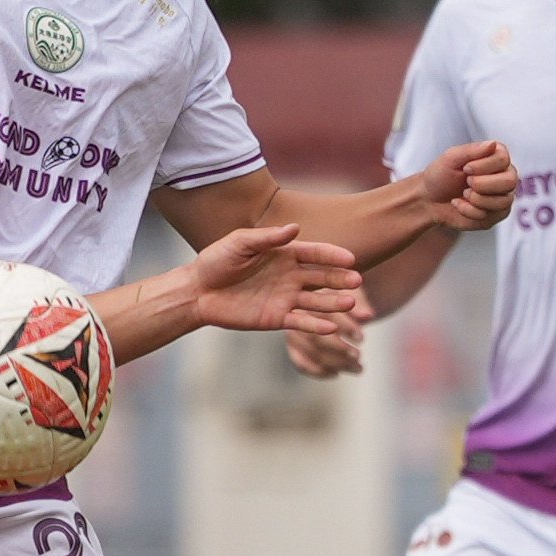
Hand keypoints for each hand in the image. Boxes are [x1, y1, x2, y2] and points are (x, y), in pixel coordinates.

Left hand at [186, 223, 361, 335]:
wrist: (197, 291)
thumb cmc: (216, 261)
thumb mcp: (239, 243)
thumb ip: (266, 238)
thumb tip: (294, 228)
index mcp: (283, 254)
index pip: (314, 254)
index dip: (332, 255)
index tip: (350, 258)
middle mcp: (289, 276)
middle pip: (321, 277)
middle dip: (339, 279)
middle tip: (357, 281)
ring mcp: (285, 298)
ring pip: (316, 301)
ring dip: (333, 303)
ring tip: (350, 304)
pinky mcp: (277, 318)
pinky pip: (300, 322)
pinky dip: (316, 325)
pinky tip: (331, 326)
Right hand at [286, 304, 366, 378]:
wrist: (332, 303)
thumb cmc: (343, 298)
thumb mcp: (353, 295)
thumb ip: (360, 305)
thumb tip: (367, 315)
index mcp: (311, 299)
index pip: (327, 317)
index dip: (346, 328)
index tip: (361, 338)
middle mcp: (297, 317)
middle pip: (316, 339)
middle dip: (340, 349)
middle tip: (357, 356)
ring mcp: (293, 335)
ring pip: (312, 353)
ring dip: (337, 364)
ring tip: (357, 368)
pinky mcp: (292, 349)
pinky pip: (302, 364)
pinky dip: (319, 371)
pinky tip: (336, 373)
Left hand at [419, 138, 515, 230]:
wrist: (430, 200)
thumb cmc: (441, 176)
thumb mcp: (451, 158)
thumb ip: (472, 150)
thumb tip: (493, 144)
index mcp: (496, 157)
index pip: (503, 159)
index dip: (482, 166)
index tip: (465, 168)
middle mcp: (505, 175)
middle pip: (510, 181)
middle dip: (482, 184)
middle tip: (467, 183)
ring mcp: (503, 196)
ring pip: (503, 201)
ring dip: (476, 199)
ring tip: (464, 194)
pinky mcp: (497, 214)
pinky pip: (490, 215)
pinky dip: (469, 211)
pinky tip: (460, 205)